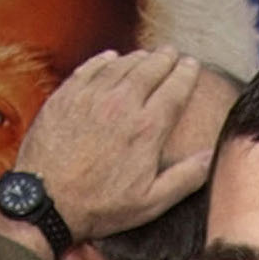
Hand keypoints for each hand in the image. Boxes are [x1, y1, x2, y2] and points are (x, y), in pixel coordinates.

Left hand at [5, 48, 215, 242]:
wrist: (47, 202)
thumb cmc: (100, 206)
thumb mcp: (152, 202)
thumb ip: (186, 177)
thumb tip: (211, 156)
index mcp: (147, 128)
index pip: (175, 89)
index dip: (186, 74)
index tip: (192, 65)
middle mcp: (122, 104)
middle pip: (150, 69)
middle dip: (165, 58)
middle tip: (172, 53)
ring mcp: (91, 96)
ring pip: (122, 64)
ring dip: (138, 57)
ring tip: (148, 56)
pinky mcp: (66, 96)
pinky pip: (91, 67)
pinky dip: (105, 60)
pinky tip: (111, 58)